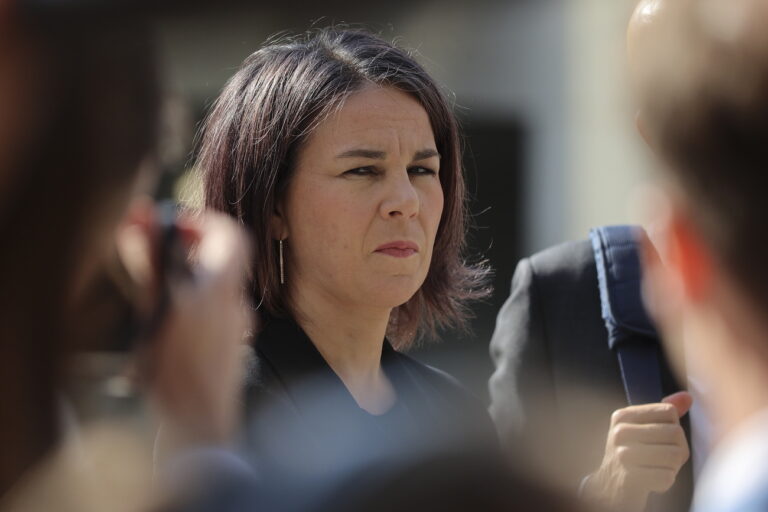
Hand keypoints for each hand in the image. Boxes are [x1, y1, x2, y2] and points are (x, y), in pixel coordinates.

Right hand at [118, 201, 252, 451]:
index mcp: (223, 289)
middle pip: (221, 262)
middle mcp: (236, 306)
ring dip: (186, 283)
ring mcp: (235, 330)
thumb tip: (143, 218)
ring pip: (213, 290)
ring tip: (154, 297)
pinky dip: (190, 311)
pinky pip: (211, 317)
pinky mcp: (228, 350)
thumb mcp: (156, 308)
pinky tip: (164, 331)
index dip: (205, 224)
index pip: (232, 237)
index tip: (176, 226)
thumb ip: (151, 261)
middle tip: (156, 256)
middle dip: (188, 252)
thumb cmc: (177, 371)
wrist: (199, 428)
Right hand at [583, 391, 691, 511]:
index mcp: (622, 416)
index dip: (673, 428)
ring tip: (658, 468)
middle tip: (663, 458)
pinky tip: (652, 480)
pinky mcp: (630, 478)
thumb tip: (687, 396)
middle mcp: (619, 432)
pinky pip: (667, 477)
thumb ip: (664, 413)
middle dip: (677, 449)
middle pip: (675, 433)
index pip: (669, 412)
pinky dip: (665, 482)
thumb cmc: (633, 454)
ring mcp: (623, 455)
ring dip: (672, 467)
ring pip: (674, 455)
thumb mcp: (643, 429)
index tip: (660, 439)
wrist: (609, 487)